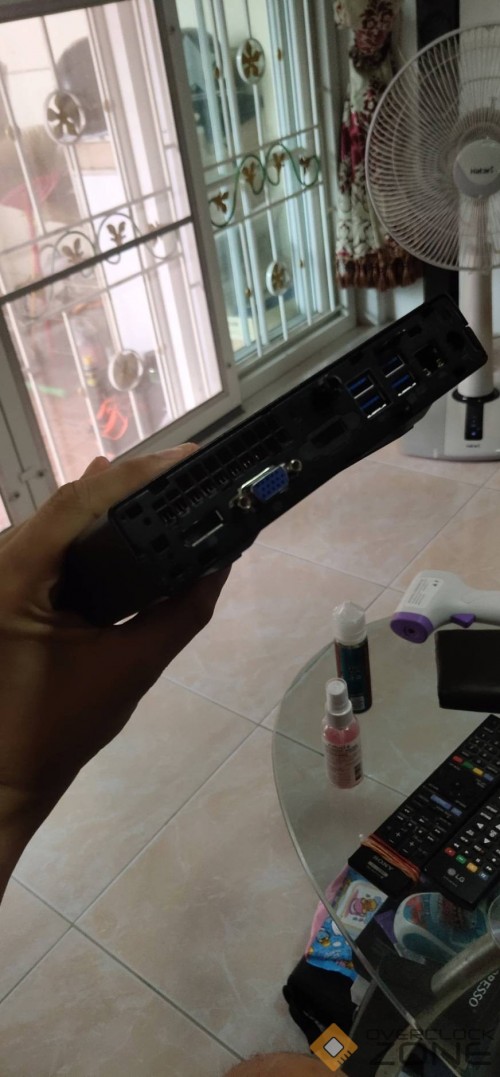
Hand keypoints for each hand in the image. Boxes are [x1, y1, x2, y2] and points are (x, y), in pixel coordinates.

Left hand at [0, 446, 229, 893]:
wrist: (1, 777)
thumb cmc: (58, 731)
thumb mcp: (131, 668)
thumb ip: (181, 610)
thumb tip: (220, 562)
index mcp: (16, 575)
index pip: (81, 499)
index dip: (140, 472)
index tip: (192, 458)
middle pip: (67, 500)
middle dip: (130, 482)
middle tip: (191, 472)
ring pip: (54, 518)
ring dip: (107, 503)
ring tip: (167, 488)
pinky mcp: (2, 588)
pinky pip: (44, 543)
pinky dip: (83, 530)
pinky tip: (114, 516)